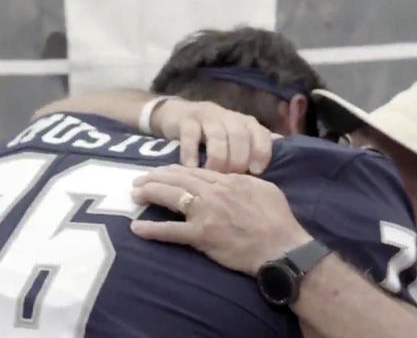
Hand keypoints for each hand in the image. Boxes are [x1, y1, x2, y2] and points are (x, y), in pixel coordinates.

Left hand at [130, 165, 312, 275]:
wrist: (282, 247)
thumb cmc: (278, 219)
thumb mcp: (264, 189)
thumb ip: (244, 180)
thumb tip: (232, 177)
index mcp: (229, 180)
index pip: (196, 171)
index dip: (175, 170)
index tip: (163, 171)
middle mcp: (214, 192)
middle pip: (178, 179)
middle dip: (156, 177)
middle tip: (139, 179)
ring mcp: (206, 213)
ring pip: (172, 197)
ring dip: (150, 193)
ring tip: (134, 193)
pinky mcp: (202, 235)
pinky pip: (171, 231)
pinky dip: (152, 230)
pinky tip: (136, 228)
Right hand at [151, 100, 273, 173]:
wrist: (177, 114)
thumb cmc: (212, 134)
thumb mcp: (235, 138)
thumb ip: (253, 148)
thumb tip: (280, 164)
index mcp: (246, 123)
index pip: (261, 134)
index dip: (261, 152)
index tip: (256, 171)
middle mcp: (229, 117)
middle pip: (240, 136)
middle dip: (237, 159)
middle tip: (230, 178)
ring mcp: (207, 116)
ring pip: (218, 135)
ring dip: (217, 158)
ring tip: (212, 175)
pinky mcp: (186, 120)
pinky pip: (191, 135)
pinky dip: (191, 152)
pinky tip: (191, 167)